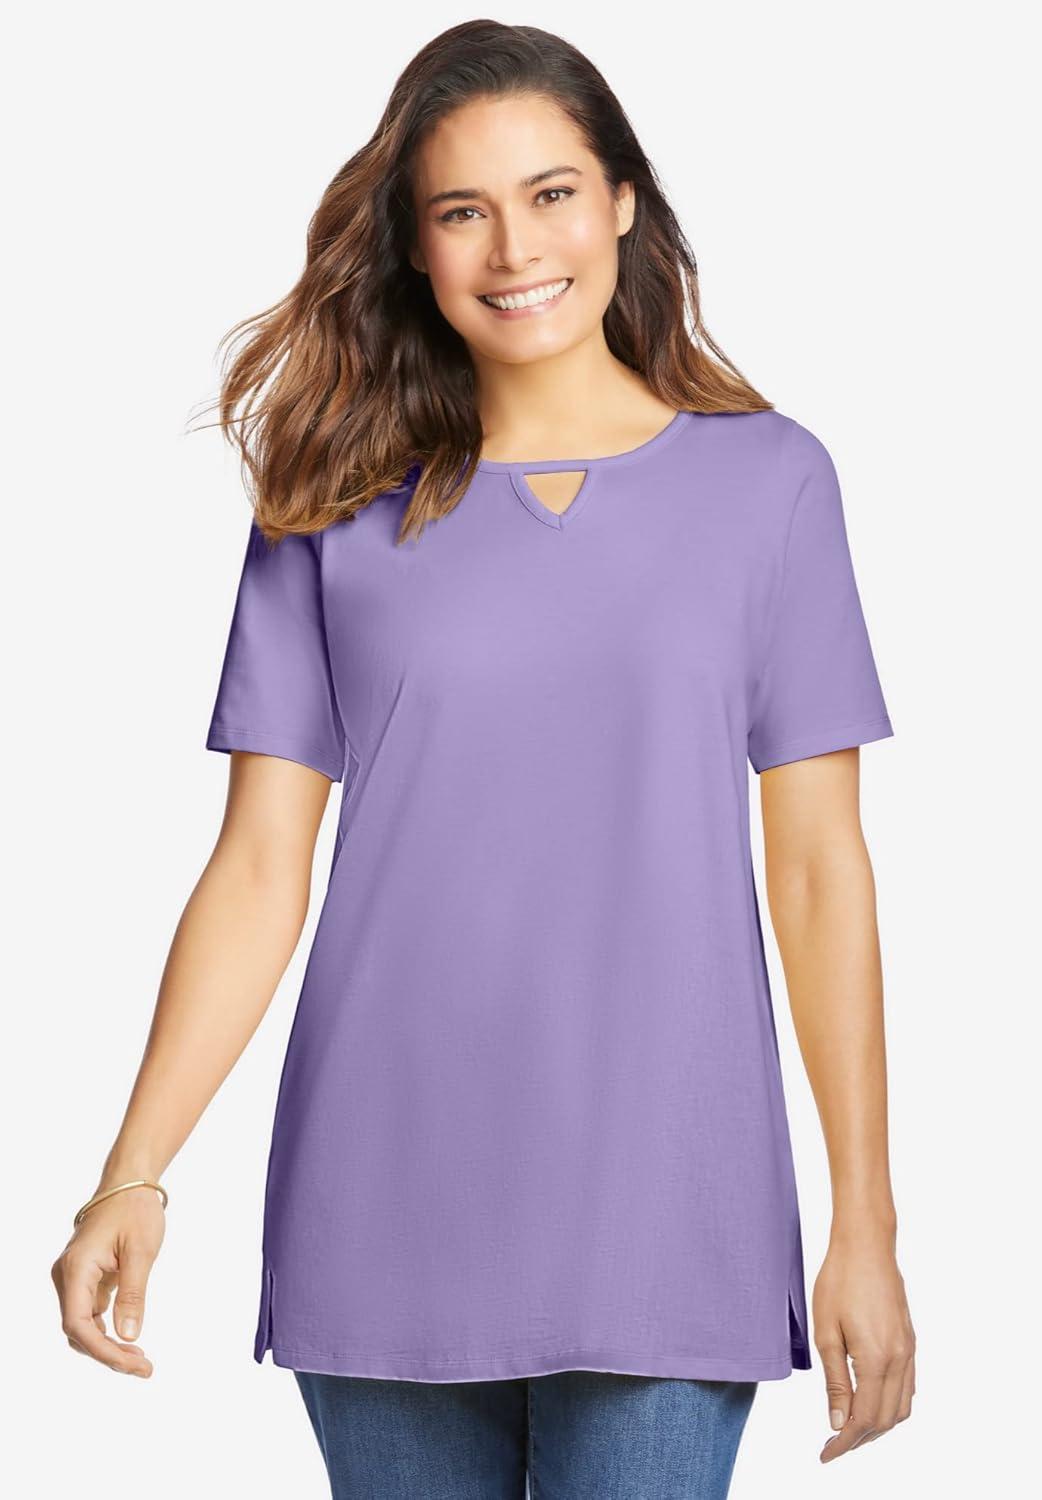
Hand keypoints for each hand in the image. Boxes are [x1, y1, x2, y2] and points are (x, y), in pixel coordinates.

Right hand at [50, 1184, 164, 1376]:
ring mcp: (73, 1278)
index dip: (103, 1351)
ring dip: (107, 1345)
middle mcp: (66, 1276)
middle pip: (77, 1331)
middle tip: (144, 1367)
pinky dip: (107, 1330)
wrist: (129, 1181)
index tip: (133, 1363)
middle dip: (107, 1353)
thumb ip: (132, 1294)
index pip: (78, 1325)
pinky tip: (129, 1339)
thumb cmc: (135, 1209)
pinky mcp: (84, 1278)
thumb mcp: (141, 1251)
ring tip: (140, 1359)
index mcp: (75, 1269)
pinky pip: (89, 1313)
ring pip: (82, 1325)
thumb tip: (128, 1336)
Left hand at [812, 1231, 915, 1461]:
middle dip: (860, 1439)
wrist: (866, 1244)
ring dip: (877, 1425)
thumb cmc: (840, 1280)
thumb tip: (837, 1422)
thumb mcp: (826, 1331)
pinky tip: (872, 1402)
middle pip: (885, 1420)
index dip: (844, 1442)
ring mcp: (909, 1350)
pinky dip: (891, 1405)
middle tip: (833, 1445)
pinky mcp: (910, 1341)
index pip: (863, 1418)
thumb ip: (835, 1381)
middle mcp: (899, 1359)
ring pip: (901, 1407)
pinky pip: (907, 1387)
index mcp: (876, 1359)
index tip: (826, 1453)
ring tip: (850, 1428)